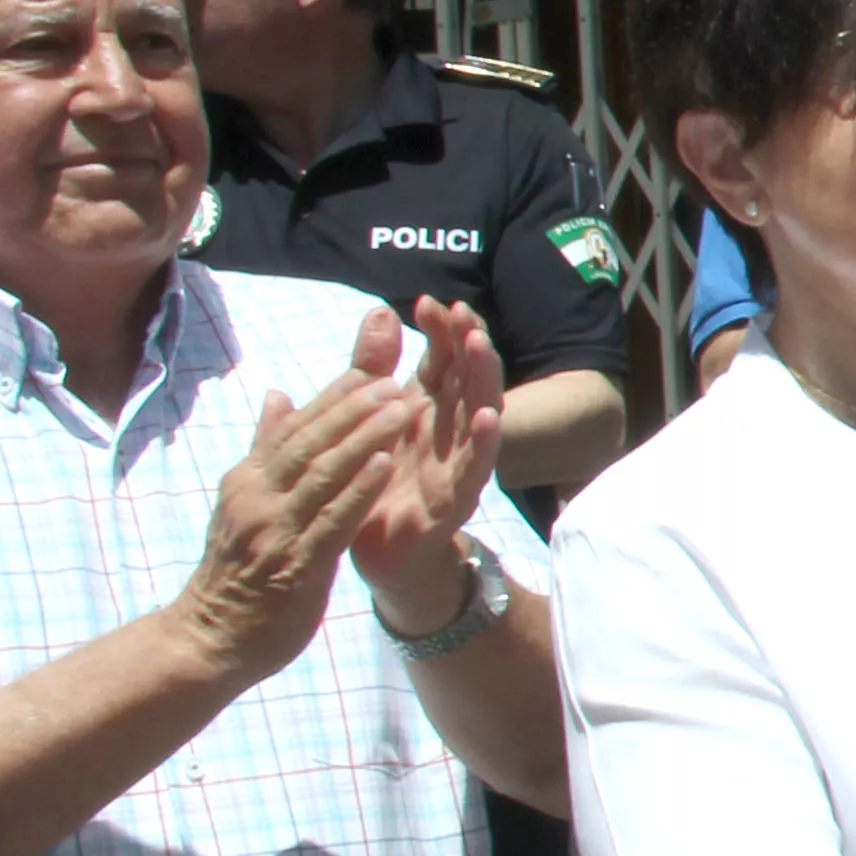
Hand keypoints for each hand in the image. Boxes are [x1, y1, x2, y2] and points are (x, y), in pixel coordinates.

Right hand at [175, 359, 423, 688]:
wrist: (210, 638)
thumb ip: (265, 450)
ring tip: (402, 407)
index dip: (334, 396)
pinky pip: (331, 520)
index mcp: (249, 480)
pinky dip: (358, 490)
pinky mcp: (295, 564)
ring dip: (364, 437)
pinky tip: (386, 465)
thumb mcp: (246, 502)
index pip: (295, 428)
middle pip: (310, 442)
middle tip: (394, 377)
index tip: (371, 367)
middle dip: (353, 407)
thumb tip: (277, 394)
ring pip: (323, 473)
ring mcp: (275, 529)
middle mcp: (258, 498)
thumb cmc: (236, 570)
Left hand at [348, 301, 507, 618]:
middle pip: (467, 379)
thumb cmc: (374, 482)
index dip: (440, 331)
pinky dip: (487, 442)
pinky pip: (476, 467)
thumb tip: (380, 311)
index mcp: (425, 410)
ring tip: (481, 347)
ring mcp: (457, 463)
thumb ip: (372, 368)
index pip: (441, 360)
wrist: (375, 553)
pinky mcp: (456, 499)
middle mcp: (448, 431)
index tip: (428, 302)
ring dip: (485, 380)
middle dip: (469, 344)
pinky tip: (490, 417)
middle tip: (463, 313)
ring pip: (481, 414)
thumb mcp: (366, 417)